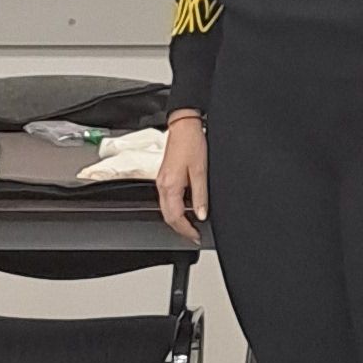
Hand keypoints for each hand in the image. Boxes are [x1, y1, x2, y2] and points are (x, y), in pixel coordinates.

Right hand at [157, 109, 208, 238]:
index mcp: (170, 186)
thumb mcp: (201, 171)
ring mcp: (161, 182)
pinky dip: (175, 209)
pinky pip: (166, 200)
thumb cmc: (191, 143)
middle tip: (193, 235)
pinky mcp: (164, 177)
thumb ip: (200, 195)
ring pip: (166, 209)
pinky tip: (185, 208)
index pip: (176, 217)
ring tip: (191, 225)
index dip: (186, 230)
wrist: (184, 126)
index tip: (196, 236)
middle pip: (168, 217)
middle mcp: (162, 186)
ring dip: (177, 220)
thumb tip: (201, 214)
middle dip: (180, 229)